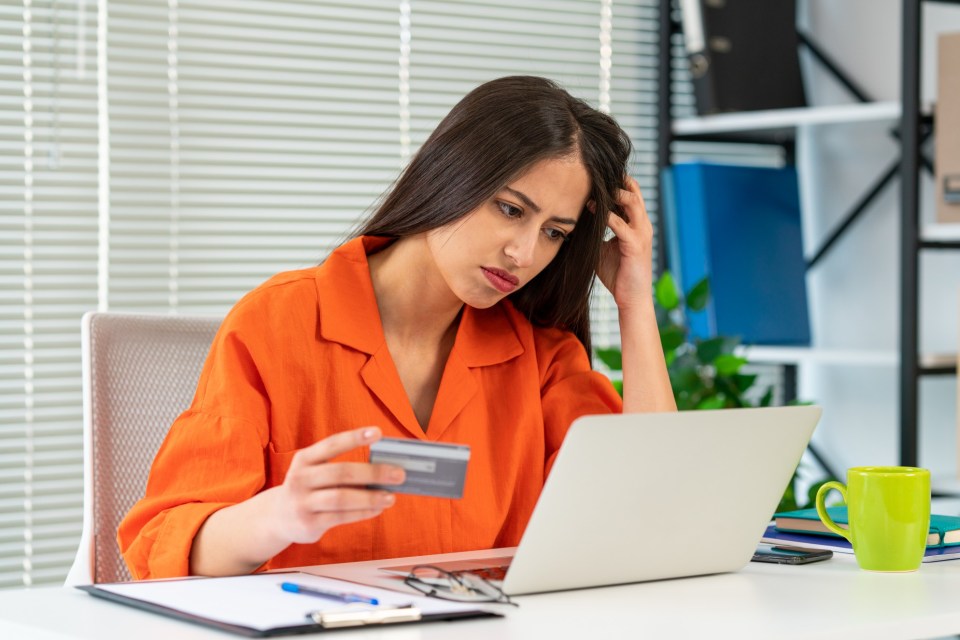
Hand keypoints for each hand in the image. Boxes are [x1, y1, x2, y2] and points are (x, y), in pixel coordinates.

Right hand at [273, 427, 404, 544]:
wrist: (278, 517)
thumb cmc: (308, 488)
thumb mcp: (314, 471)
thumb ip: (340, 467)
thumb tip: (382, 467)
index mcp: (304, 459)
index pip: (332, 444)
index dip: (355, 438)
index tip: (378, 433)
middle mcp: (301, 478)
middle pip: (341, 473)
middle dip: (373, 472)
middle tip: (398, 474)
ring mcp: (303, 502)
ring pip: (342, 498)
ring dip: (370, 497)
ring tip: (391, 497)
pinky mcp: (309, 523)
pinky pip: (341, 517)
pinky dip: (363, 513)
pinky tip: (378, 509)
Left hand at [596, 176, 654, 309]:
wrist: (631, 298)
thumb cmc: (617, 274)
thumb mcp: (603, 249)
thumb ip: (595, 233)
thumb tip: (575, 223)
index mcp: (636, 224)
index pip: (630, 194)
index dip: (615, 183)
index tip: (593, 177)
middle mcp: (642, 225)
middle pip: (634, 191)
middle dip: (615, 180)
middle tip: (593, 174)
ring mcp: (641, 233)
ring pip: (631, 201)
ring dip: (612, 193)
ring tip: (593, 189)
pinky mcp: (635, 245)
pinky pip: (620, 224)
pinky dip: (605, 216)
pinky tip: (590, 210)